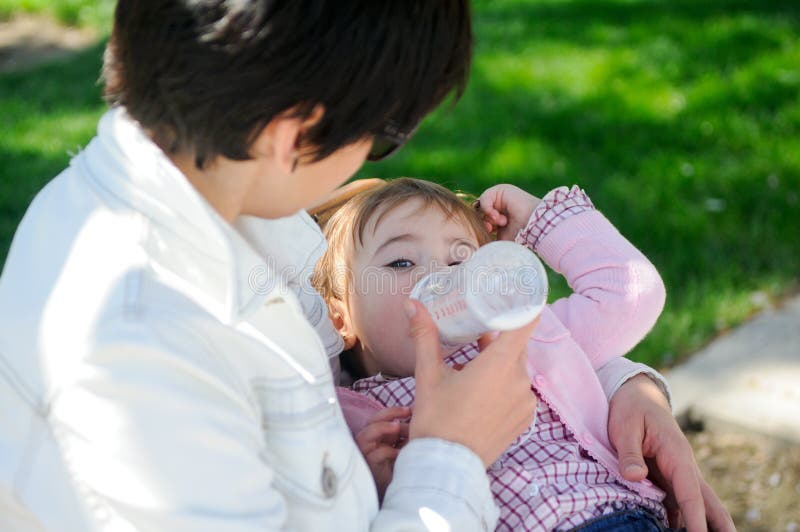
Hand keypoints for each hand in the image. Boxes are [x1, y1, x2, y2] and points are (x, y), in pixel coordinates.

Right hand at [355, 405, 409, 501]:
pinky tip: (400, 452)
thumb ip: (406, 433)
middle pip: (371, 421)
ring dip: (382, 428)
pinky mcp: (370, 467)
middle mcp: (369, 443)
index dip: (392, 411)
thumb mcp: (403, 446)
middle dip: (388, 414)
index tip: (410, 409)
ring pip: (366, 435)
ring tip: (397, 427)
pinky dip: (388, 451)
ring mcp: (367, 454)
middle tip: (406, 412)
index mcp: (378, 436)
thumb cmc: (399, 466)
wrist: (396, 491)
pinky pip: (376, 454)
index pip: (379, 417)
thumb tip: (418, 414)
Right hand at [406, 299, 537, 467]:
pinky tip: (482, 394)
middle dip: (498, 338)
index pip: (526, 323)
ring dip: (499, 365)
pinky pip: (518, 391)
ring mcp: (525, 402)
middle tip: (476, 332)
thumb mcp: (428, 375)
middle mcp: (519, 380)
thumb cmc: (436, 419)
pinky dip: (504, 387)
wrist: (446, 467)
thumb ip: (425, 336)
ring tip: (473, 369)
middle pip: (516, 346)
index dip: (524, 305)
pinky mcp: (525, 419)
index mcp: (499, 365)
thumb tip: (413, 304)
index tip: (516, 294)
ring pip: (516, 369)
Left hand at [476, 184, 540, 240]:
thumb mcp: (500, 237)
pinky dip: (487, 208)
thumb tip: (475, 241)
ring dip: (489, 216)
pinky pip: (484, 198)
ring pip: (481, 206)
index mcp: (498, 217)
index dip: (481, 225)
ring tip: (501, 223)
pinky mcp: (500, 190)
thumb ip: (488, 236)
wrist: (533, 227)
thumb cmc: (520, 235)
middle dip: (483, 221)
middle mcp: (498, 206)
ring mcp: (499, 197)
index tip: (489, 232)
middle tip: (491, 229)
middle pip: (478, 211)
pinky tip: (497, 216)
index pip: (480, 219)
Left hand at [608, 374, 734, 531]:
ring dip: (702, 525)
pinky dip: (682, 521)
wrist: (637, 397)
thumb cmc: (632, 410)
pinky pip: (678, 504)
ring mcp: (677, 476)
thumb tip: (635, 477)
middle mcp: (683, 468)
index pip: (690, 493)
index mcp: (677, 455)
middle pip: (708, 503)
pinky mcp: (667, 480)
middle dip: (718, 526)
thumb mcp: (625, 427)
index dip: (696, 518)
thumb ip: (630, 453)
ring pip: (696, 506)